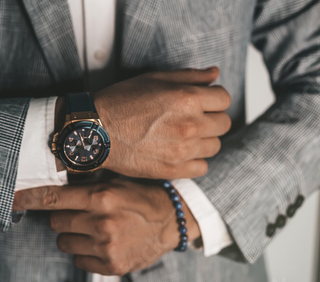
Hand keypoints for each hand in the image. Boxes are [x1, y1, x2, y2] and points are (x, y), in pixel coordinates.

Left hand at [13, 178, 200, 275]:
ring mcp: (106, 247)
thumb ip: (87, 183)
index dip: (28, 199)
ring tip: (94, 229)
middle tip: (81, 213)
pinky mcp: (112, 266)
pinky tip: (102, 243)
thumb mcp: (117, 181)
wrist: (172, 221)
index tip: (12, 199)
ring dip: (73, 235)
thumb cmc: (141, 196)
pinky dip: (85, 253)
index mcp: (101, 197)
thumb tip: (53, 179)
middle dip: (63, 216)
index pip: (52, 199)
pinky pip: (78, 260)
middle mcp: (101, 222)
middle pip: (55, 221)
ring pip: (64, 243)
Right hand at [91, 67, 230, 178]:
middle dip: (211, 119)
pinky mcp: (173, 170)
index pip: (224, 99)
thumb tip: (215, 74)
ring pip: (214, 146)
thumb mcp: (154, 79)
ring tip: (182, 136)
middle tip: (191, 119)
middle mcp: (189, 125)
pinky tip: (179, 153)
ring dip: (203, 140)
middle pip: (223, 123)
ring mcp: (182, 150)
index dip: (213, 99)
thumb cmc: (120, 103)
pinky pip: (202, 167)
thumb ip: (189, 76)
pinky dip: (194, 161)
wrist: (95, 131)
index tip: (202, 102)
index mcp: (187, 98)